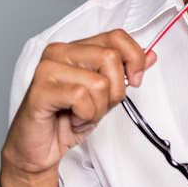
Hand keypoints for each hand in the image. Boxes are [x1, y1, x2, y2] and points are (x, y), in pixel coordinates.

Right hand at [0, 29, 155, 186]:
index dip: (134, 58)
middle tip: (99, 106)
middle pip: (111, 58)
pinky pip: (81, 97)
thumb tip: (150, 56)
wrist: (37, 149)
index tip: (134, 80)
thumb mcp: (105, 94)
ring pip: (99, 82)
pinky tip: (72, 119)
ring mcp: (47, 69)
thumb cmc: (67, 119)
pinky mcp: (40, 91)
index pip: (116, 37)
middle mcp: (59, 52)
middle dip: (116, 91)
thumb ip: (125, 73)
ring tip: (81, 115)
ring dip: (98, 109)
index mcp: (76, 48)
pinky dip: (85, 116)